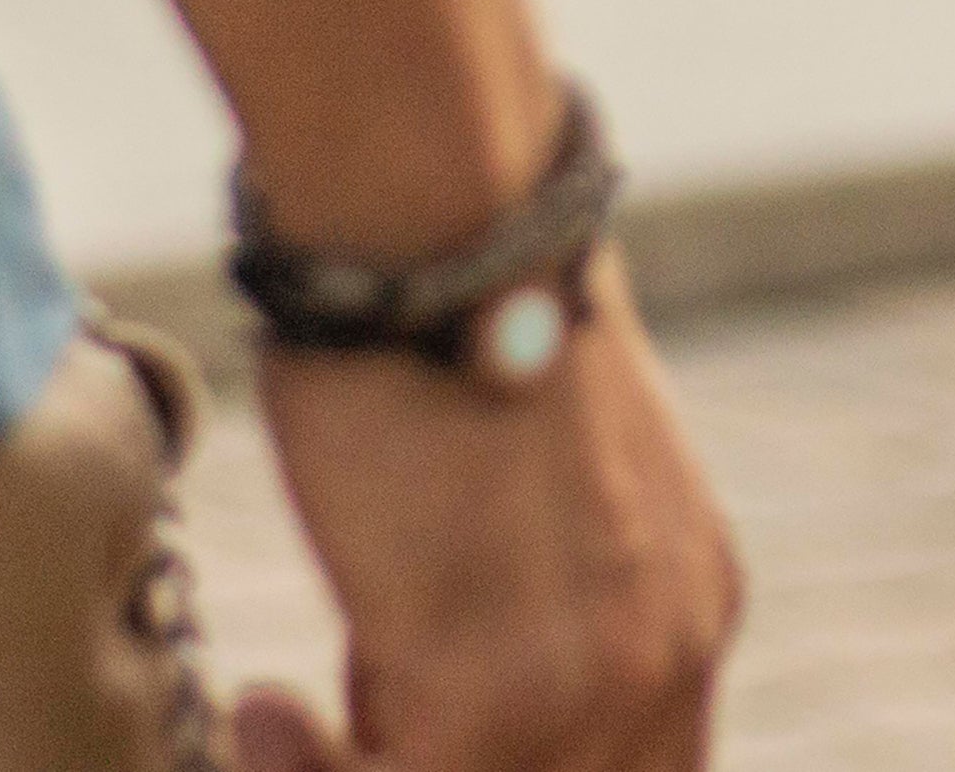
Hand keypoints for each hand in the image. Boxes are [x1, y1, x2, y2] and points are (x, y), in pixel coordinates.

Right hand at [232, 252, 741, 770]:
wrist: (446, 232)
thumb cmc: (450, 324)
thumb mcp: (543, 491)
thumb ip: (534, 607)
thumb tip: (418, 709)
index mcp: (694, 599)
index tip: (393, 736)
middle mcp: (673, 654)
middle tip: (347, 736)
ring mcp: (594, 688)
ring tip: (283, 729)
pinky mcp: (491, 704)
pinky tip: (260, 709)